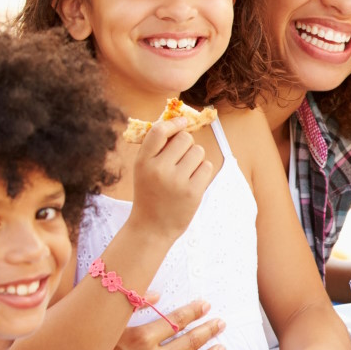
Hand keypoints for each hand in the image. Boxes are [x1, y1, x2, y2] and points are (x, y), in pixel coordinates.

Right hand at [75, 296, 223, 349]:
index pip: (177, 321)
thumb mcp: (105, 324)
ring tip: (222, 348)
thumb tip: (158, 294)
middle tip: (221, 323)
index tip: (207, 305)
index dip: (195, 311)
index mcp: (141, 339)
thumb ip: (132, 306)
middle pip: (190, 343)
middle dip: (209, 331)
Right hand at [130, 119, 213, 238]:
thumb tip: (178, 122)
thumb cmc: (150, 193)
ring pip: (198, 151)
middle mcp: (159, 169)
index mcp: (143, 162)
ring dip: (196, 158)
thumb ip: (156, 149)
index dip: (173, 123)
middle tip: (181, 158)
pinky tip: (192, 182)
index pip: (159, 132)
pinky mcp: (193, 191)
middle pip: (185, 138)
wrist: (152, 227)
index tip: (182, 122)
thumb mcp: (143, 170)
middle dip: (186, 144)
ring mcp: (177, 181)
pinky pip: (207, 167)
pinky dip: (202, 171)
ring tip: (185, 172)